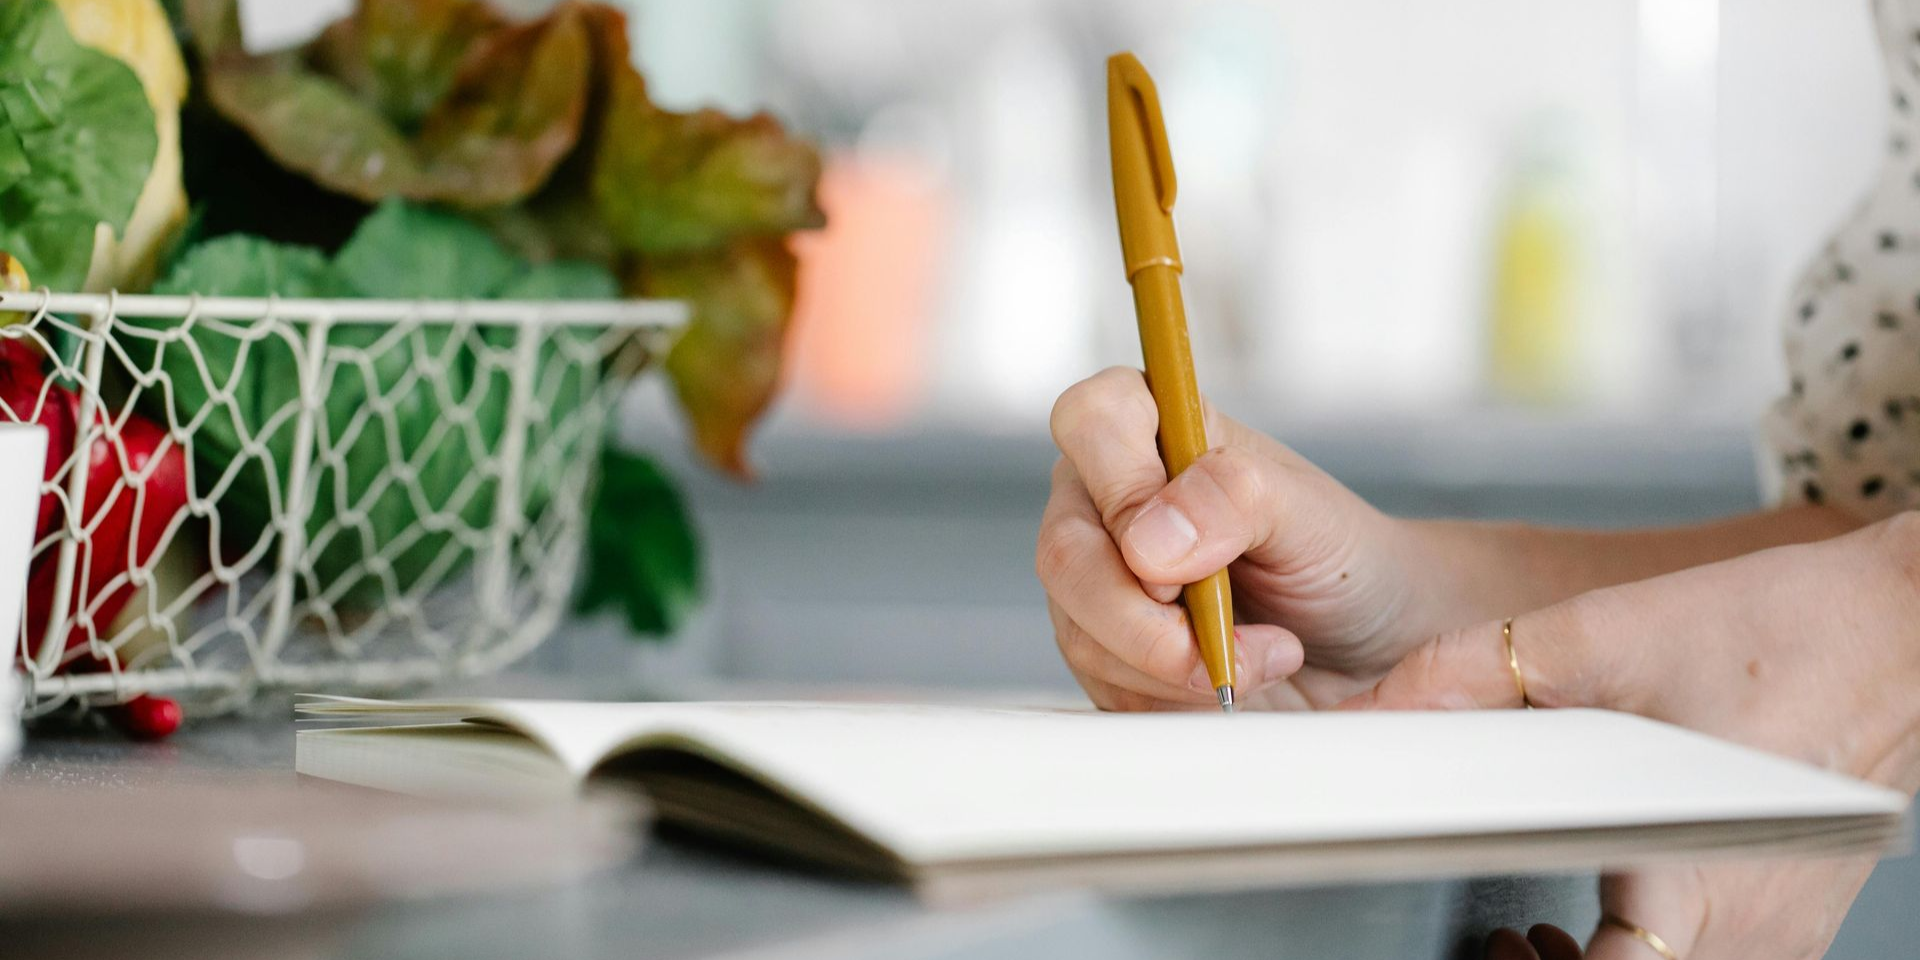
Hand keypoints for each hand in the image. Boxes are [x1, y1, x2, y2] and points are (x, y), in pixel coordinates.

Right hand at [1036, 367, 1442, 710]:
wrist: (1368, 642)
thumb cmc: (1340, 559)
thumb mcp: (1310, 515)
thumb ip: (1235, 499)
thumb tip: (1148, 542)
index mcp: (1154, 432)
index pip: (1090, 420)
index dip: (1125, 491)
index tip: (1184, 557)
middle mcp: (1107, 499)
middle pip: (1065, 552)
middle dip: (1146, 623)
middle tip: (1224, 645)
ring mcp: (1096, 576)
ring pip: (1079, 631)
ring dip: (1172, 669)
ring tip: (1256, 660)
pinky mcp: (1102, 647)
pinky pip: (1102, 685)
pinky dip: (1169, 700)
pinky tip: (1224, 681)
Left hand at [1349, 514, 1919, 958]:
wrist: (1905, 620)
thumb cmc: (1787, 630)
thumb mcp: (1603, 637)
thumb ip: (1473, 674)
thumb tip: (1380, 709)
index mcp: (1698, 877)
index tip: (1483, 946)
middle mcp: (1751, 926)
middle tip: (1493, 941)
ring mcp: (1782, 929)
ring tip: (1532, 936)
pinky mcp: (1795, 912)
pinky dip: (1647, 956)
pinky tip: (1606, 913)